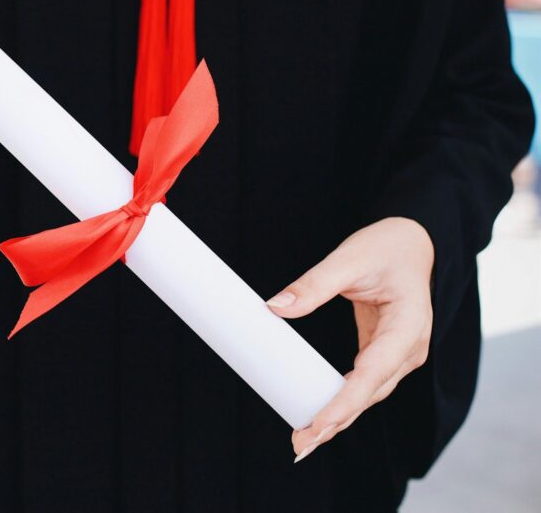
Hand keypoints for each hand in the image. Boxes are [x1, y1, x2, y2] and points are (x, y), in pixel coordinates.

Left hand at [266, 217, 434, 462]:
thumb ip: (313, 283)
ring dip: (337, 420)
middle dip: (336, 422)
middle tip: (300, 445)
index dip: (345, 402)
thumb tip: (275, 307)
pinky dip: (341, 404)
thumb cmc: (386, 248)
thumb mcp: (349, 258)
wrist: (412, 243)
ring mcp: (400, 355)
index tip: (318, 424)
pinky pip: (363, 385)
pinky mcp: (385, 355)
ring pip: (367, 396)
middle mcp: (409, 348)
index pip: (373, 373)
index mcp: (408, 326)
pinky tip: (319, 419)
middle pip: (370, 395)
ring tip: (304, 441)